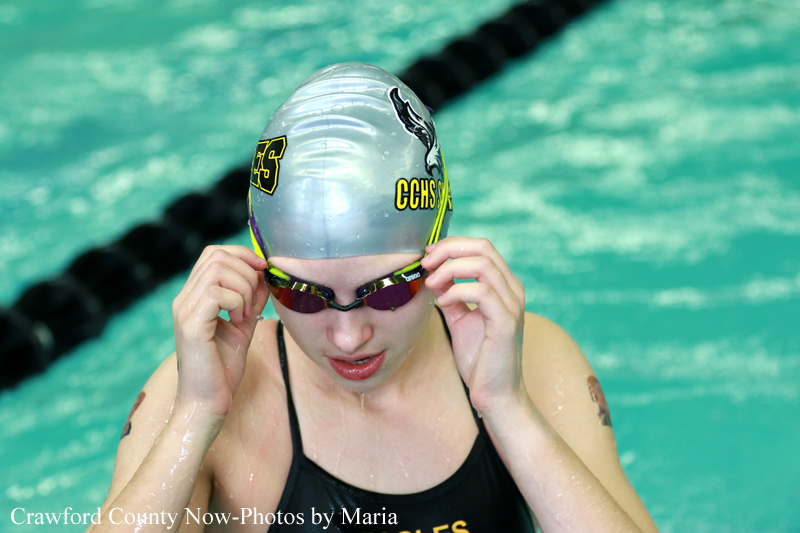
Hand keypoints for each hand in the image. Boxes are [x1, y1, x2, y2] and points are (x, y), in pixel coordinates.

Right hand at [171, 245, 268, 417]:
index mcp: (194, 296)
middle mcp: (184, 299)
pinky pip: (218, 294)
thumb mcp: (243, 324)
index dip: (243, 255)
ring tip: (246, 314)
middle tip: (253, 303)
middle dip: (247, 273)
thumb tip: (265, 275)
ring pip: (218, 270)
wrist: (207, 403)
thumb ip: (252, 299)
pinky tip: (239, 322)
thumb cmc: (223, 368)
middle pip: (217, 256)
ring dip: (244, 289)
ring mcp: (184, 310)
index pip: (214, 253)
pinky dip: (237, 303)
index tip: (262, 272)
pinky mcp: (190, 325)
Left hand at [421, 237, 525, 414]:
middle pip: (483, 247)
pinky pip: (482, 292)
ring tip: (431, 283)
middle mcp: (513, 290)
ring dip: (449, 269)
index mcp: (504, 286)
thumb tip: (433, 273)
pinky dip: (457, 292)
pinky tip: (443, 303)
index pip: (481, 246)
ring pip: (482, 265)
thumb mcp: (460, 319)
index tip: (427, 255)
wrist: (495, 394)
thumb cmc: (479, 359)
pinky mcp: (506, 322)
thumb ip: (450, 295)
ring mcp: (512, 305)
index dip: (451, 244)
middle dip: (448, 249)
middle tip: (426, 263)